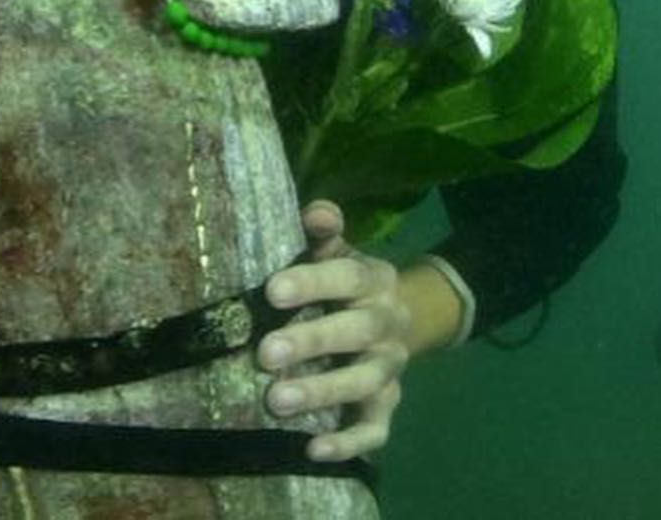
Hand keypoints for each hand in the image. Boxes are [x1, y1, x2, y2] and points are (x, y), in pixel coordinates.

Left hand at [257, 200, 411, 462]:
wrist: (396, 320)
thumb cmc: (345, 283)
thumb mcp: (337, 254)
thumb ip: (323, 234)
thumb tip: (315, 211)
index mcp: (375, 281)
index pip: (348, 277)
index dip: (312, 282)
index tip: (271, 290)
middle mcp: (388, 325)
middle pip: (355, 333)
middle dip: (310, 343)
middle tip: (264, 353)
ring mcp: (390, 370)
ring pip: (363, 384)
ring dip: (321, 392)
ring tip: (276, 402)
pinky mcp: (387, 407)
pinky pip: (375, 430)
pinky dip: (348, 442)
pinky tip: (313, 449)